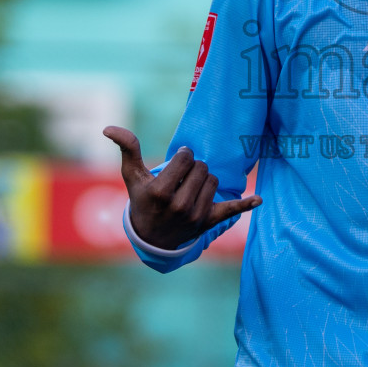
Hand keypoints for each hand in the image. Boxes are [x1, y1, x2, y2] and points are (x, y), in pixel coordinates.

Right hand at [103, 126, 260, 250]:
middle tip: (183, 177)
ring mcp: (196, 216)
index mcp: (160, 192)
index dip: (183, 156)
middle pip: (203, 168)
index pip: (186, 158)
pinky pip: (232, 210)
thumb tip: (108, 128)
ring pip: (215, 180)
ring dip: (205, 180)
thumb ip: (127, 149)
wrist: (151, 238)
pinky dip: (246, 204)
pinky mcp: (209, 222)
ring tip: (192, 188)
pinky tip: (259, 199)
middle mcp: (179, 206)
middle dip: (194, 167)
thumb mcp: (132, 176)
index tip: (176, 164)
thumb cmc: (141, 200)